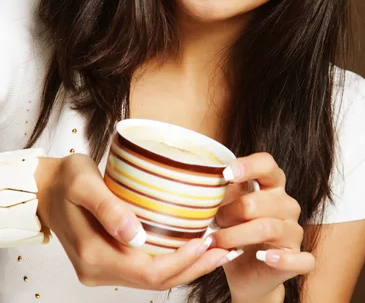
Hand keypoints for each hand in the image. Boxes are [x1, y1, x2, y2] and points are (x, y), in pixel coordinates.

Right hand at [35, 153, 230, 289]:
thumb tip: (136, 235)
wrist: (44, 187)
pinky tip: (189, 247)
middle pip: (154, 281)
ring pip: (151, 279)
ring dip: (185, 267)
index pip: (147, 272)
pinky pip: (143, 268)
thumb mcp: (84, 183)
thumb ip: (109, 208)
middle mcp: (98, 270)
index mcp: (94, 255)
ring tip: (215, 251)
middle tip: (224, 250)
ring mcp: (101, 268)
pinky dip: (170, 261)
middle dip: (192, 268)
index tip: (206, 242)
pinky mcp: (107, 260)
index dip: (181, 262)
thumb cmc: (65, 179)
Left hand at [208, 152, 315, 301]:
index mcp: (271, 185)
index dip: (248, 166)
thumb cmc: (235, 233)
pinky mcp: (299, 259)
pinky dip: (281, 258)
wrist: (245, 274)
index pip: (267, 165)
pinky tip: (263, 257)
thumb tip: (207, 178)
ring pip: (269, 228)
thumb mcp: (226, 209)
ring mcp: (294, 231)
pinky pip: (299, 258)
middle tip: (214, 221)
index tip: (226, 174)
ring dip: (237, 235)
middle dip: (231, 212)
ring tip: (218, 241)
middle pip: (260, 201)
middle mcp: (286, 205)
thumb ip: (222, 193)